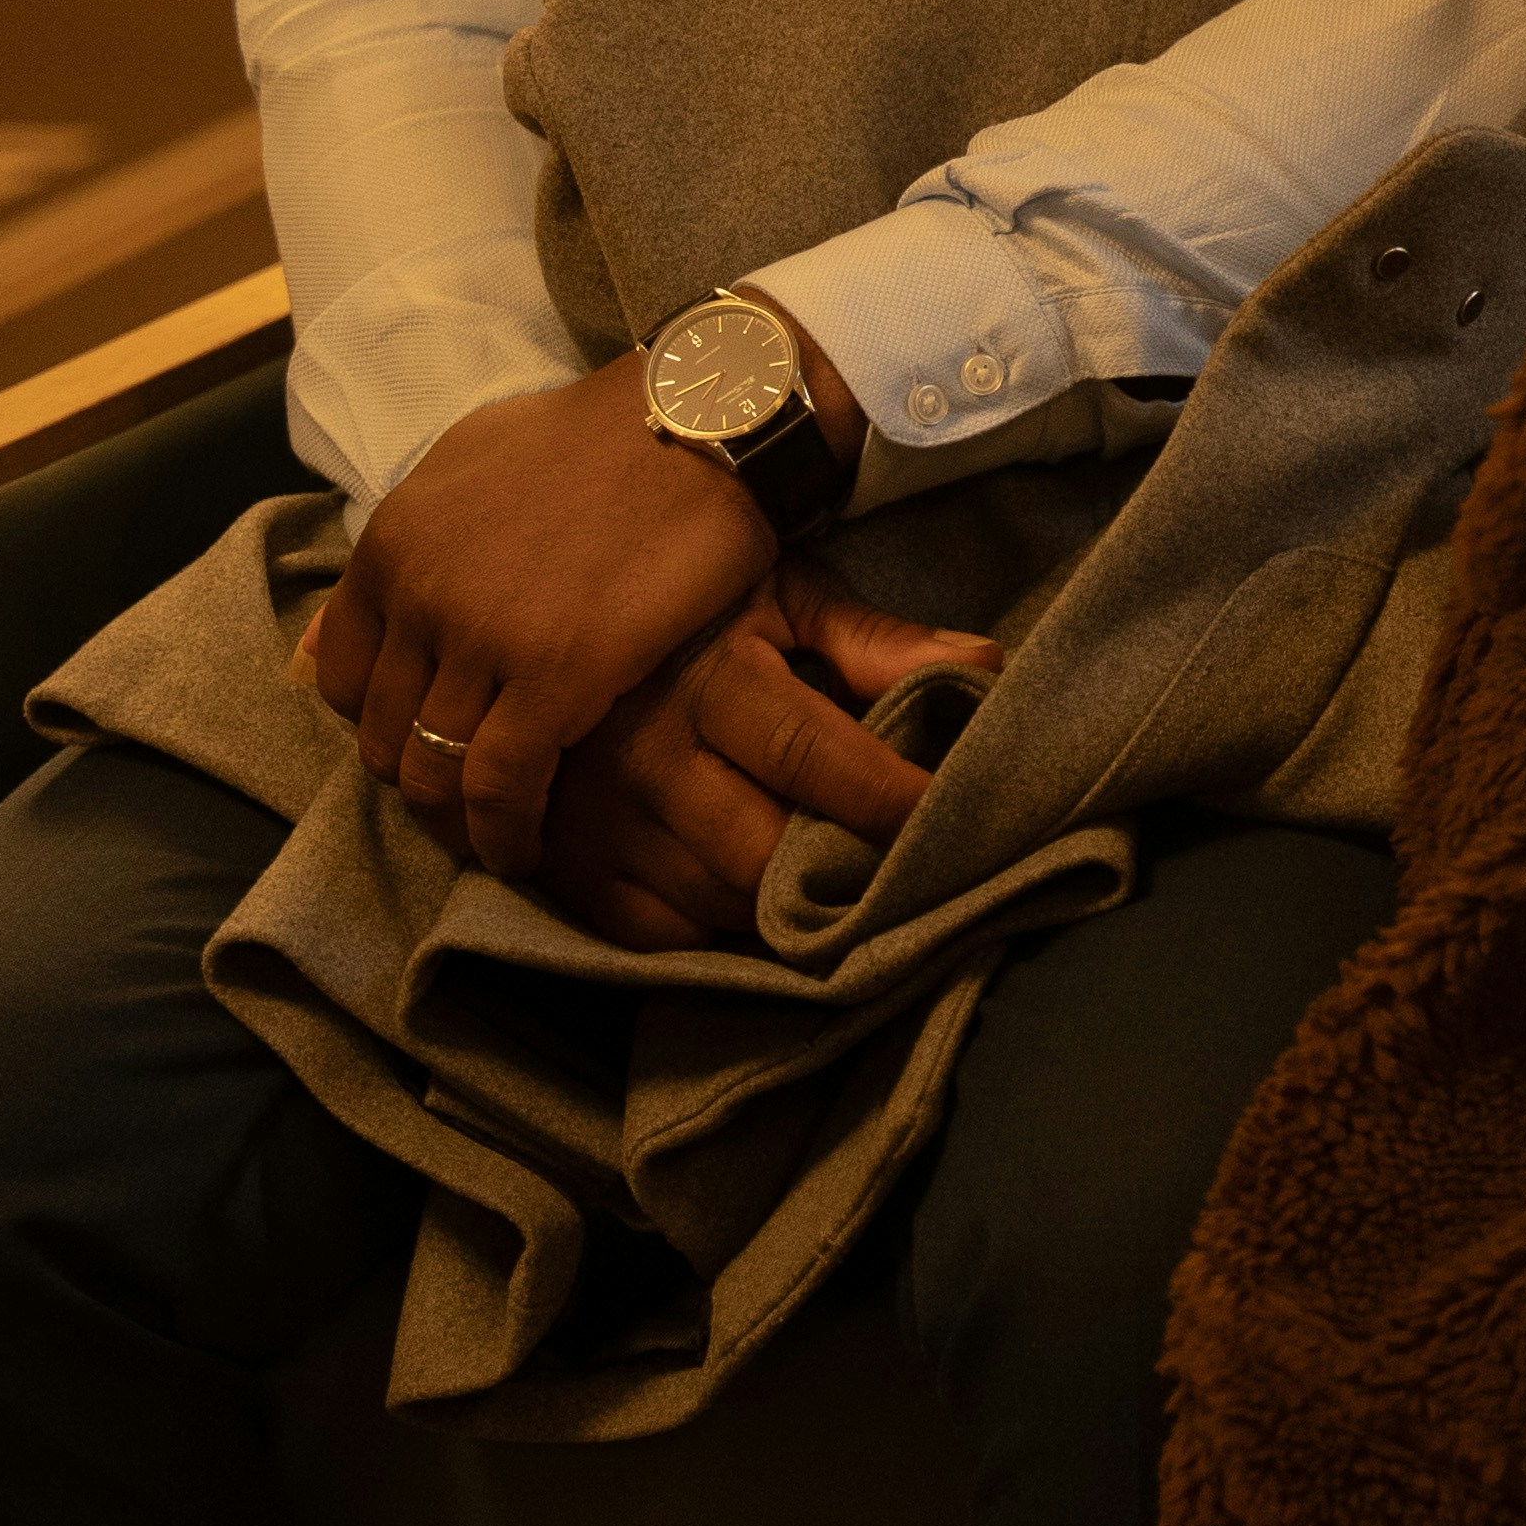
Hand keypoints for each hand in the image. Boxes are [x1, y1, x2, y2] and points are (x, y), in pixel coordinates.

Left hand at [309, 340, 864, 886]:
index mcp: (393, 541)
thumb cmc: (601, 435)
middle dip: (418, 778)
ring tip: (494, 838)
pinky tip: (527, 849)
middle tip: (465, 802)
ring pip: (432, 771)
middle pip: (381, 734)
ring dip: (457, 821)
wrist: (701, 419)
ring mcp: (483, 636)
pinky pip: (502, 787)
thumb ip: (414, 535)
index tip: (423, 737)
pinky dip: (506, 834)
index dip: (378, 720)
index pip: (336, 674)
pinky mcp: (557, 674)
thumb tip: (371, 590)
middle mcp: (420, 592)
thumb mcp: (472, 460)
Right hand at [531, 558, 958, 958]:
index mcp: (710, 678)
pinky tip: (750, 900)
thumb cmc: (693, 603)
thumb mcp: (781, 593)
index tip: (948, 821)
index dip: (888, 799)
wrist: (542, 606)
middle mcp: (647, 752)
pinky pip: (651, 931)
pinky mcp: (563, 859)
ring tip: (835, 887)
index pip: (814, 755)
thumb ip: (874, 641)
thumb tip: (982, 666)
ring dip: (783, 905)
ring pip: (713, 899)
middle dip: (838, 870)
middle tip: (897, 872)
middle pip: (762, 849)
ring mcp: (597, 814)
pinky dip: (711, 927)